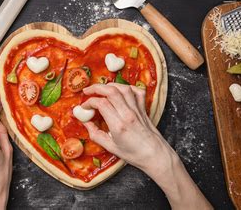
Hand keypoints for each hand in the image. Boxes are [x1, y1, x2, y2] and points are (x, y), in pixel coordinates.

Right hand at [82, 84, 211, 209]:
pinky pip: (137, 91)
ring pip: (123, 88)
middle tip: (87, 91)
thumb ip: (96, 134)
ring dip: (110, 85)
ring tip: (101, 89)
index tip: (84, 106)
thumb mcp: (111, 148)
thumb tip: (85, 123)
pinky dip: (128, 87)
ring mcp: (137, 109)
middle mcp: (128, 114)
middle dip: (96, 88)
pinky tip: (120, 91)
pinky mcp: (144, 108)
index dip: (89, 102)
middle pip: (111, 91)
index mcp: (118, 125)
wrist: (156, 155)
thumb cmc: (134, 154)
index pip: (101, 104)